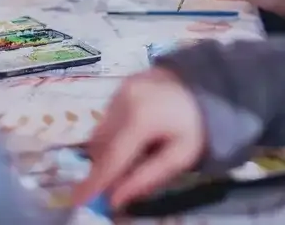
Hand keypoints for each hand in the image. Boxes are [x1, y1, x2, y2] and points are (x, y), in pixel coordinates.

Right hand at [72, 68, 204, 208]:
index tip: (79, 201)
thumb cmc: (195, 124)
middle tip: (117, 184)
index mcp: (141, 119)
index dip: (94, 182)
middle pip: (101, 147)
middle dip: (105, 168)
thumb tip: (116, 200)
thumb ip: (147, 178)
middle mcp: (123, 101)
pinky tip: (135, 136)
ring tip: (135, 155)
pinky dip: (114, 134)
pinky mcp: (120, 86)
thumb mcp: (180, 156)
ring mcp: (119, 90)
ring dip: (109, 151)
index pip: (112, 158)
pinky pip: (107, 118)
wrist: (204, 83)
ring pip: (100, 133)